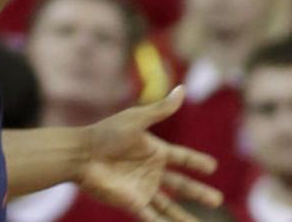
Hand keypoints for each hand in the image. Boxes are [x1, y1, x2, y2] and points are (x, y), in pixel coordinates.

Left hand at [78, 87, 222, 221]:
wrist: (80, 154)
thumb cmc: (105, 134)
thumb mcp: (136, 120)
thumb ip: (160, 109)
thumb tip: (182, 89)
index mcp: (153, 150)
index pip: (181, 157)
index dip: (196, 162)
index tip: (212, 166)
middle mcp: (150, 171)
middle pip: (180, 184)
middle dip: (198, 192)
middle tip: (217, 198)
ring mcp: (142, 187)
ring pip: (169, 206)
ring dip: (184, 216)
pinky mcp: (132, 202)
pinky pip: (154, 217)